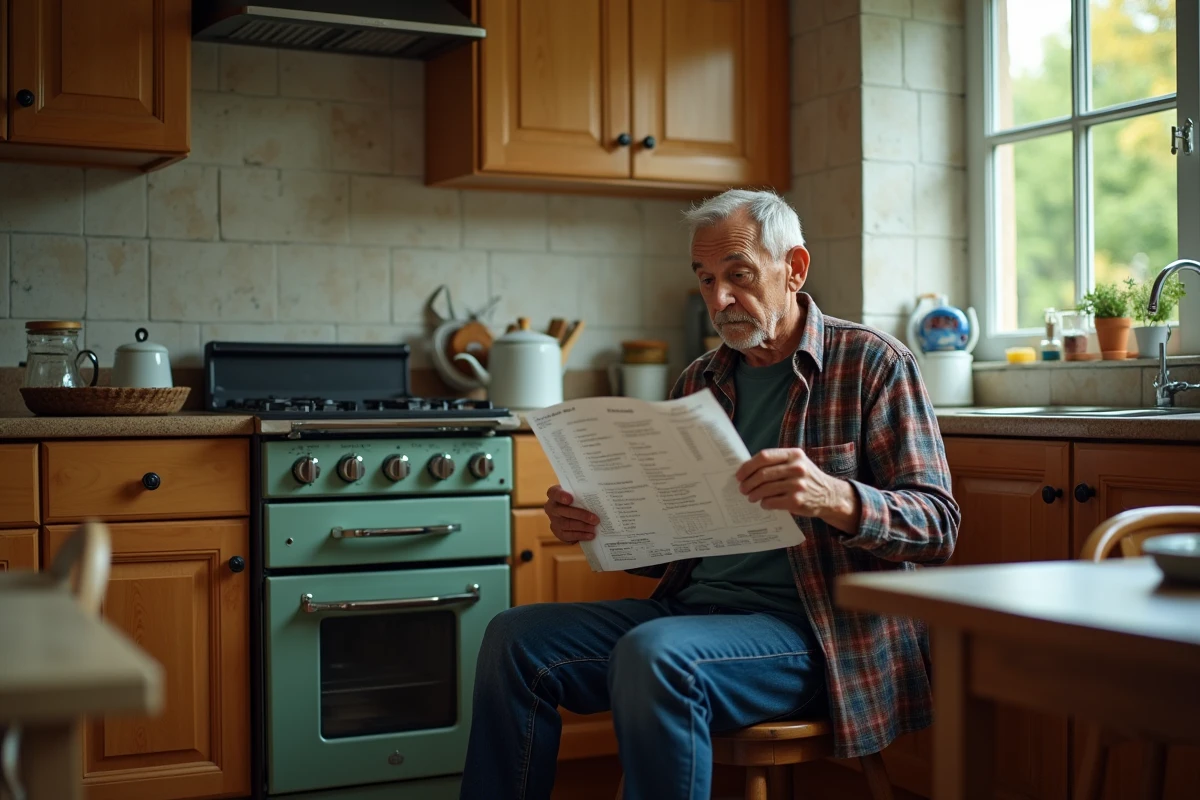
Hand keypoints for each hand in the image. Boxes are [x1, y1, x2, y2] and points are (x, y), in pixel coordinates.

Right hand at [544, 485, 599, 543]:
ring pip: (567, 525)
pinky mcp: (557, 532)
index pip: (554, 493)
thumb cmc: (576, 499)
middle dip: (581, 515)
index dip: (561, 496)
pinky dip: (581, 535)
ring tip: (594, 528)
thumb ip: (583, 493)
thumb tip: (599, 495)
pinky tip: (590, 535)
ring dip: (583, 527)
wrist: (571, 511)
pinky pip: (568, 535)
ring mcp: (553, 521)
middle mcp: (551, 507)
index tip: (570, 499)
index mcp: (554, 494)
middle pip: (564, 511)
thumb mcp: (577, 492)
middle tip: (595, 519)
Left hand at [736, 448, 857, 527]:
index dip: (748, 466)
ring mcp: (797, 485)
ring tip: (750, 497)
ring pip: (765, 489)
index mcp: (793, 454)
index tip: (739, 475)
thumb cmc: (806, 478)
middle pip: (762, 474)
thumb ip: (777, 462)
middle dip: (748, 482)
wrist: (829, 495)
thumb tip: (747, 469)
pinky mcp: (797, 501)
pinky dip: (764, 503)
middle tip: (742, 488)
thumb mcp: (796, 463)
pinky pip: (771, 502)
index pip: (764, 457)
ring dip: (753, 494)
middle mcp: (796, 468)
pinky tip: (763, 503)